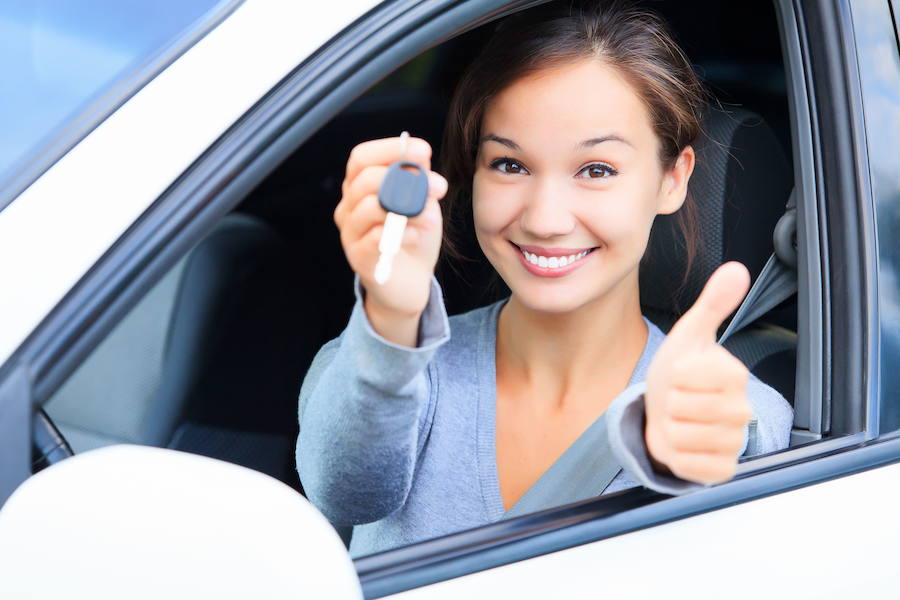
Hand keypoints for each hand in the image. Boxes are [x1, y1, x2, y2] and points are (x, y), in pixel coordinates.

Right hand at [333, 137, 447, 340]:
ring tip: (430, 217)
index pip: (361, 158)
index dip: (389, 149)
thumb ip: (418, 180)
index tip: (421, 150)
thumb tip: (419, 155)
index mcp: (360, 188)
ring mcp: (350, 234)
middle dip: (405, 179)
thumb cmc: (413, 238)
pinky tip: (415, 236)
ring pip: (368, 207)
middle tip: (438, 187)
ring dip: (407, 208)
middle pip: (364, 180)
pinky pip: (375, 238)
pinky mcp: (359, 258)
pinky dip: (401, 233)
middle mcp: (349, 208)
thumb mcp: (421, 203)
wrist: (410, 284)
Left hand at [643, 262, 752, 484]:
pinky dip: (673, 455)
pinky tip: (682, 443)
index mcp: (735, 375)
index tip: (681, 375)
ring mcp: (733, 443)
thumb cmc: (680, 371)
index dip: (672, 375)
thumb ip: (712, 303)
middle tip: (677, 399)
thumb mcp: (689, 335)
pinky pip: (685, 465)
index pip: (684, 377)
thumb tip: (737, 268)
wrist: (668, 409)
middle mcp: (742, 411)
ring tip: (678, 419)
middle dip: (667, 403)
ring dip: (667, 428)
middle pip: (679, 408)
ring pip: (678, 437)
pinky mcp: (721, 471)